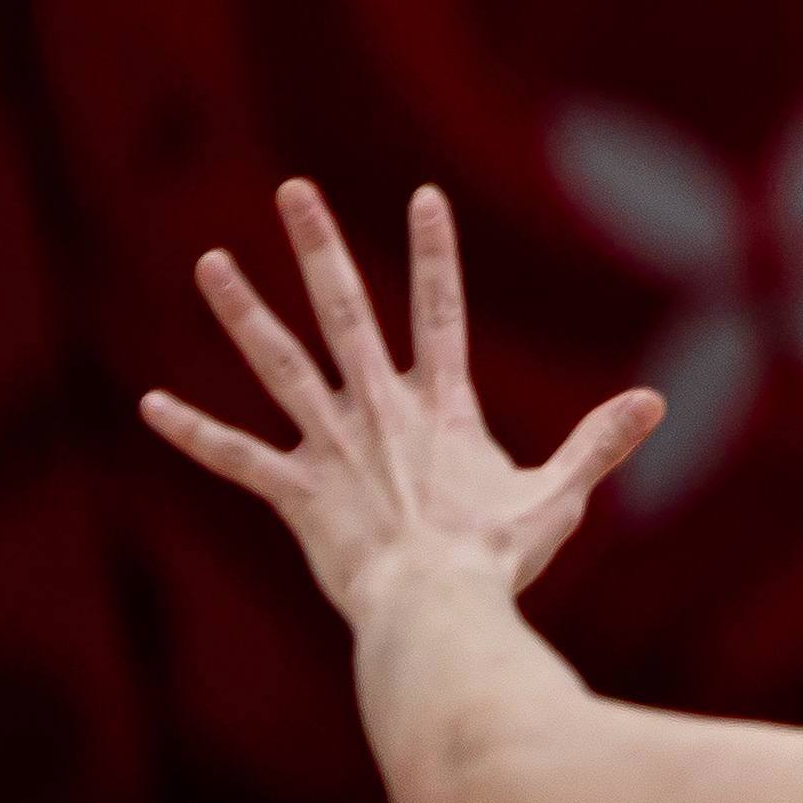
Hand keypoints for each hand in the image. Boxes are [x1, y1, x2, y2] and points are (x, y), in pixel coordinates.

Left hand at [140, 181, 664, 624]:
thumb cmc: (500, 560)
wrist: (437, 610)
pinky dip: (194, 432)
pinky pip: (236, 458)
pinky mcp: (296, 493)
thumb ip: (598, 444)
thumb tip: (654, 401)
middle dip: (318, 246)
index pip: (440, 309)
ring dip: (242, 311)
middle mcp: (379, 410)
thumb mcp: (558, 497)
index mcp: (442, 407)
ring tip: (209, 262)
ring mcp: (332, 448)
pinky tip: (149, 403)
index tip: (422, 195)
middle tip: (293, 192)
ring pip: (278, 364)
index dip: (435, 251)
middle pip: (344, 310)